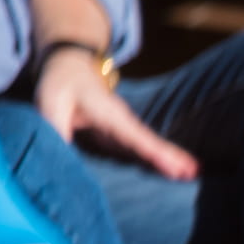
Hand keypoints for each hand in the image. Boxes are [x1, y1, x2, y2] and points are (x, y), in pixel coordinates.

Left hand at [36, 47, 197, 180]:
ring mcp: (124, 130)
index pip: (134, 136)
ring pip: (150, 146)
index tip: (171, 166)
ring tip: (192, 173)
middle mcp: (122, 122)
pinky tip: (173, 170)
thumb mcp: (50, 104)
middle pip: (149, 141)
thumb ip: (55, 128)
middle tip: (193, 172)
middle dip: (170, 156)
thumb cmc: (60, 86)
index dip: (153, 152)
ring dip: (171, 159)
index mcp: (108, 113)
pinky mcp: (121, 137)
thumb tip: (59, 157)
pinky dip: (159, 159)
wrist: (71, 70)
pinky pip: (143, 149)